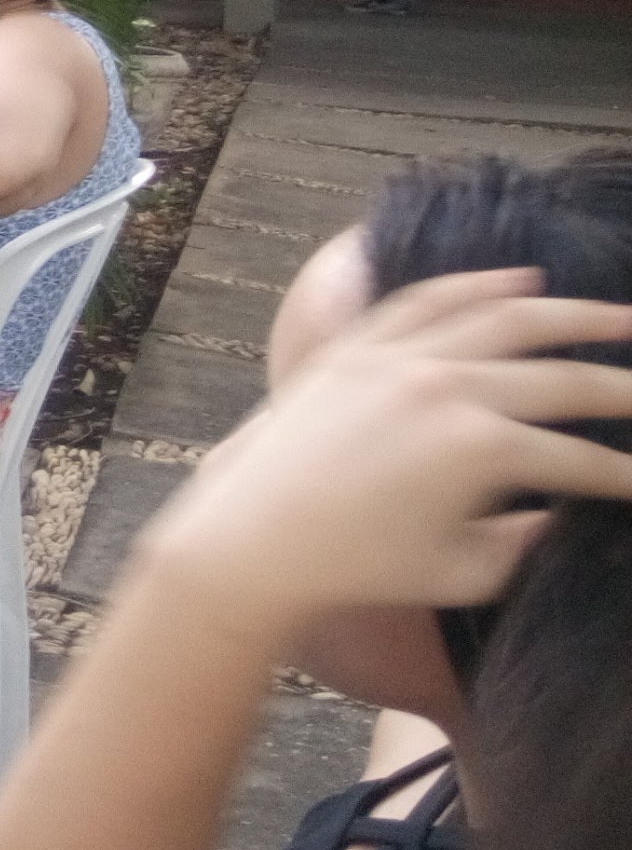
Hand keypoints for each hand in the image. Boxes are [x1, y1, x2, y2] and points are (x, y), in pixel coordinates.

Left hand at [134, 268, 631, 639]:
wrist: (254, 537)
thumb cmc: (361, 568)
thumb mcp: (465, 570)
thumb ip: (530, 541)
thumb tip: (566, 513)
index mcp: (484, 450)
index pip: (583, 461)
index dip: (626, 476)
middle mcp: (448, 388)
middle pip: (563, 380)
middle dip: (624, 389)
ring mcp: (399, 356)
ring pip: (504, 316)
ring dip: (574, 313)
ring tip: (623, 318)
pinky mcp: (358, 346)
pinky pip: (428, 299)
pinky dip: (478, 284)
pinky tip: (522, 279)